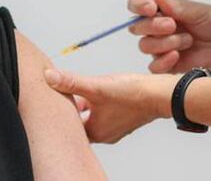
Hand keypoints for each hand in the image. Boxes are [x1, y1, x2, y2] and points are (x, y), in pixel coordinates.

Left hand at [44, 69, 177, 143]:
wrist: (161, 94)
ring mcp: (116, 127)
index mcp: (96, 132)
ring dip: (86, 103)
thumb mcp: (96, 86)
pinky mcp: (124, 118)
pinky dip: (99, 102)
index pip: (70, 126)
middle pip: (80, 121)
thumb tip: (49, 77)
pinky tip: (101, 90)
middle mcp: (105, 133)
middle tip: (65, 92)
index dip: (60, 111)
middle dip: (72, 106)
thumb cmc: (132, 94)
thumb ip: (71, 82)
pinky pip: (105, 112)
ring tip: (81, 89)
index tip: (54, 98)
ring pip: (93, 115)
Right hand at [128, 0, 210, 73]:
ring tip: (187, 40)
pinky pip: (153, 66)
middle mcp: (155, 27)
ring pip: (145, 46)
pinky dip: (163, 61)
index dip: (138, 6)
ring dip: (165, 43)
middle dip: (153, 26)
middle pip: (136, 27)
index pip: (136, 4)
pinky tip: (177, 55)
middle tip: (172, 25)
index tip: (151, 9)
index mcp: (160, 9)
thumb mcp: (199, 11)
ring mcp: (159, 46)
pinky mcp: (165, 64)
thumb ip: (178, 7)